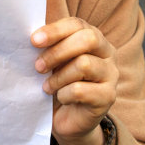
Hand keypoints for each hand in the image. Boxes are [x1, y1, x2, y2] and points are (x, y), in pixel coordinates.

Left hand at [32, 18, 118, 144]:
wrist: (68, 121)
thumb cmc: (58, 85)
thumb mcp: (52, 63)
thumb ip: (48, 47)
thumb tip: (32, 36)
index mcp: (94, 39)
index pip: (77, 24)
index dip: (55, 30)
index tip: (34, 40)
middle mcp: (108, 53)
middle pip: (88, 39)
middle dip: (57, 52)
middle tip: (38, 67)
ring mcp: (111, 75)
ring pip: (84, 64)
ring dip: (58, 77)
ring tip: (47, 87)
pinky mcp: (109, 96)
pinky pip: (81, 90)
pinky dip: (64, 94)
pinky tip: (61, 98)